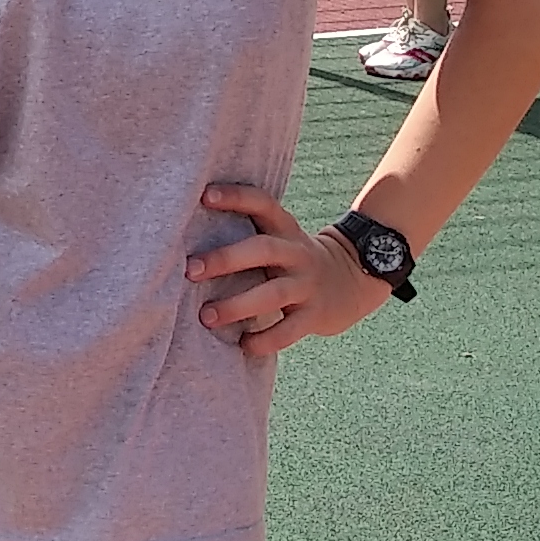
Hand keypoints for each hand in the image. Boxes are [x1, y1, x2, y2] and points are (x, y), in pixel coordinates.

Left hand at [186, 184, 390, 355]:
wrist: (354, 279)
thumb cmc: (295, 259)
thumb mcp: (280, 238)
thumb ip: (248, 234)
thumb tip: (185, 237)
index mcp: (285, 229)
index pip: (262, 204)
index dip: (235, 198)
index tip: (204, 196)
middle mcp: (297, 253)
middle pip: (263, 249)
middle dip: (225, 259)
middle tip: (190, 270)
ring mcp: (308, 285)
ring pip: (273, 293)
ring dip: (237, 306)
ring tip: (207, 317)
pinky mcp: (315, 315)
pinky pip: (289, 330)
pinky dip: (265, 340)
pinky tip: (243, 345)